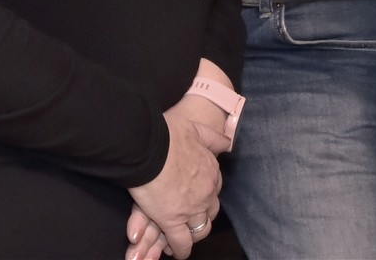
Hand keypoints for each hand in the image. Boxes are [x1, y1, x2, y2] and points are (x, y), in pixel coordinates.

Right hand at [127, 112, 222, 259]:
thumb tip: (228, 143)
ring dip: (192, 234)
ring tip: (183, 235)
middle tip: (190, 218)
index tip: (196, 196)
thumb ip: (212, 137)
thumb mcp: (195, 128)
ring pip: (199, 229)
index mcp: (210, 171)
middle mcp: (205, 192)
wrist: (147, 144)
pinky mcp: (172, 221)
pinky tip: (175, 251)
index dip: (204, 195)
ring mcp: (191, 209)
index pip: (213, 189)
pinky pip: (181, 242)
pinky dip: (180, 249)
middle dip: (201, 216)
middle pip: (210, 211)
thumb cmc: (166, 134)